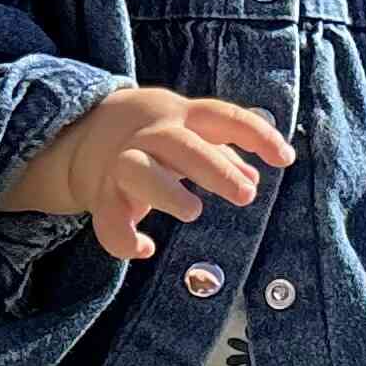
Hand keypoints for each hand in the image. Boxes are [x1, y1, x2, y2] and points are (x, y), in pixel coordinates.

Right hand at [54, 87, 295, 262]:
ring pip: (139, 171)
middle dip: (214, 168)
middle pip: (181, 145)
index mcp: (180, 117)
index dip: (255, 135)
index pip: (222, 117)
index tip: (284, 159)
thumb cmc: (154, 135)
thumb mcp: (188, 131)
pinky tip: (145, 248)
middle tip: (246, 196)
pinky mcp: (102, 194)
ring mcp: (122, 163)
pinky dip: (124, 238)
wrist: (81, 131)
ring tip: (193, 211)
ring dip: (166, 191)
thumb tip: (256, 177)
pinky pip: (109, 218)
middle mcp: (151, 136)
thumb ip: (222, 151)